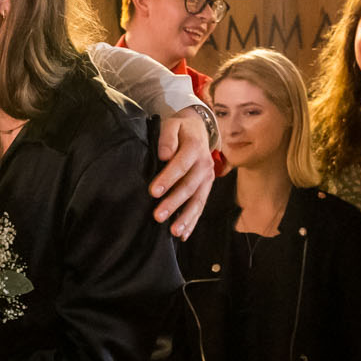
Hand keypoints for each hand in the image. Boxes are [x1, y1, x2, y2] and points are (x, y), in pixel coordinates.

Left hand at [152, 113, 215, 238]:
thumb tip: (164, 154)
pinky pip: (200, 207)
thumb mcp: (172, 124)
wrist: (198, 130)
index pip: (181, 165)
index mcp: (194, 148)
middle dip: (173, 203)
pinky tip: (183, 235)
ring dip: (185, 217)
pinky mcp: (206, 188)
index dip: (168, 179)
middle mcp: (204, 165)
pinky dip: (192, 222)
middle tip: (157, 216)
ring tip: (173, 231)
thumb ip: (167, 137)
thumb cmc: (180, 130)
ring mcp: (207, 178)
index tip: (153, 191)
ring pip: (197, 200)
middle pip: (189, 186)